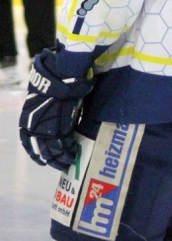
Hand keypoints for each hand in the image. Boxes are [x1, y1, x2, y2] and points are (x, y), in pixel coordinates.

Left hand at [19, 49, 93, 170]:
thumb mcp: (44, 99)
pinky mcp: (60, 127)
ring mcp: (46, 127)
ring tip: (68, 163)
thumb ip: (46, 111)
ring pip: (52, 149)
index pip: (29, 142)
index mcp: (27, 120)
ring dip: (61, 158)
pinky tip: (74, 154)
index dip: (35, 152)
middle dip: (50, 158)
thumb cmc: (54, 83)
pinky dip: (69, 151)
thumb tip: (53, 116)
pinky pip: (64, 144)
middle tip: (59, 165)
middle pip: (40, 149)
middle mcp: (34, 126)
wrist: (61, 76)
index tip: (43, 159)